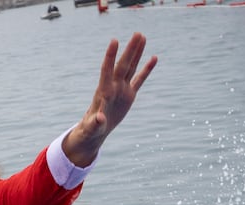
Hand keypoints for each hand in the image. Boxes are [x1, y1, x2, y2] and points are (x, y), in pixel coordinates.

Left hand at [64, 33, 157, 165]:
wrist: (95, 130)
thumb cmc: (90, 129)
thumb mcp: (92, 128)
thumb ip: (96, 122)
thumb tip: (100, 119)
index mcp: (103, 92)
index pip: (106, 70)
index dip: (110, 56)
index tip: (114, 41)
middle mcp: (113, 86)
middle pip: (123, 65)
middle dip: (129, 50)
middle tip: (137, 34)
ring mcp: (122, 89)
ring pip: (131, 68)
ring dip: (136, 53)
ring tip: (142, 37)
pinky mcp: (129, 95)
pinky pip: (139, 79)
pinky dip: (146, 69)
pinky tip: (153, 58)